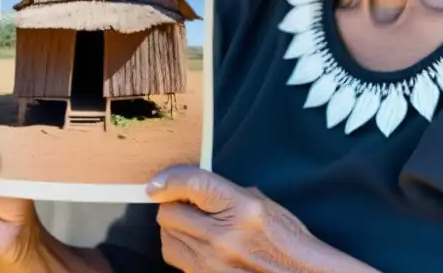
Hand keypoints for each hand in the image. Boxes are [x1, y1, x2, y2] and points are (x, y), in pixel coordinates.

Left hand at [147, 165, 318, 271]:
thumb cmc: (286, 238)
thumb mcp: (262, 203)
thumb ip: (226, 193)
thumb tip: (192, 189)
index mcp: (242, 209)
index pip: (193, 185)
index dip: (170, 179)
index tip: (156, 182)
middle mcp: (224, 237)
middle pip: (170, 214)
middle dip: (171, 205)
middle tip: (183, 204)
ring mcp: (213, 263)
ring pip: (167, 237)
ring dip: (173, 227)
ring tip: (190, 224)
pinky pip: (176, 259)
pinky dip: (179, 247)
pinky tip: (196, 244)